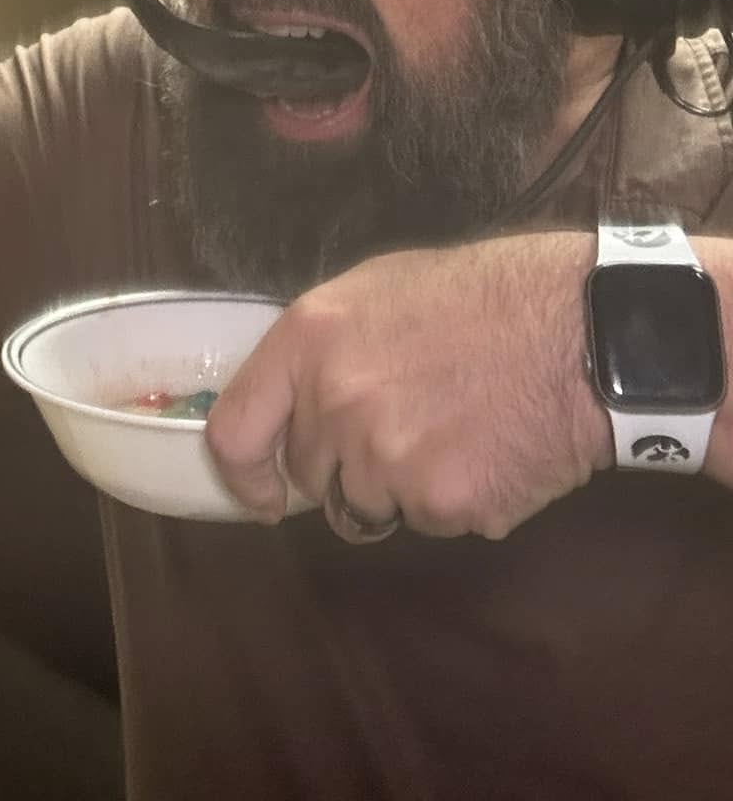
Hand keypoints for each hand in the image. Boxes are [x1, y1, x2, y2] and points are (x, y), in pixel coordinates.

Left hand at [206, 234, 608, 542]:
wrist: (577, 331)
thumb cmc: (477, 298)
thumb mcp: (376, 291)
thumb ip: (322, 352)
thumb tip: (295, 406)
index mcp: (308, 341)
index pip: (235, 430)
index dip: (242, 474)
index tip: (262, 491)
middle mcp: (333, 404)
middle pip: (309, 475)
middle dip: (342, 464)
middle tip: (402, 426)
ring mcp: (385, 459)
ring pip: (367, 506)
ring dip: (399, 486)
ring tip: (452, 432)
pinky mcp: (440, 502)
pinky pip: (427, 520)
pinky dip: (455, 499)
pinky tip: (488, 450)